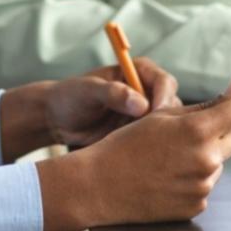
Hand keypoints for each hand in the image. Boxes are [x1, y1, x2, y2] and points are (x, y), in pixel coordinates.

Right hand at [36, 81, 230, 230]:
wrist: (100, 185)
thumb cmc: (127, 143)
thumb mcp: (162, 116)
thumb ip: (204, 106)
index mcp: (198, 130)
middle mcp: (206, 159)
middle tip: (215, 118)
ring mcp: (203, 186)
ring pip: (218, 161)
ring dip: (206, 153)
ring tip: (170, 155)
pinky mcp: (196, 205)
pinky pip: (204, 184)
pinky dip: (193, 176)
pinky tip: (167, 175)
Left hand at [44, 57, 181, 147]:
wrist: (57, 121)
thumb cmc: (70, 97)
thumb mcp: (87, 91)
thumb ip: (112, 93)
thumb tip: (141, 104)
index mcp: (138, 71)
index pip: (164, 81)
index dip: (163, 98)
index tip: (154, 115)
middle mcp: (147, 91)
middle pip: (172, 104)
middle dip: (167, 121)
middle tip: (153, 137)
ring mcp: (146, 114)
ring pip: (169, 126)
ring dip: (162, 137)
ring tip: (144, 149)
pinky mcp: (141, 134)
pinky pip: (157, 142)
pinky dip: (153, 149)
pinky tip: (141, 159)